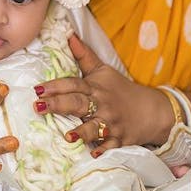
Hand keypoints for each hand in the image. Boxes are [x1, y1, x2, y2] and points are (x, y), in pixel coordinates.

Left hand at [34, 35, 171, 154]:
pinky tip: (94, 155)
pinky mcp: (120, 138)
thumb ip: (84, 56)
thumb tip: (68, 35)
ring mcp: (111, 122)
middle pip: (78, 103)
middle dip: (59, 105)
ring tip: (69, 136)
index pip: (73, 84)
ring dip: (82, 132)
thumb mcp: (104, 71)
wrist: (152, 110)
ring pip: (94, 127)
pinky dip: (104, 150)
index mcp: (95, 88)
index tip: (38, 89)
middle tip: (39, 107)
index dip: (56, 86)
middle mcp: (102, 105)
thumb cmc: (122, 90)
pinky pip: (110, 145)